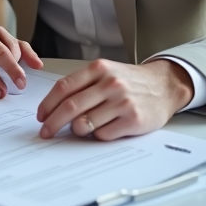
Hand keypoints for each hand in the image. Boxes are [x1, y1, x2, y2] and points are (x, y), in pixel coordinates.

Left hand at [36, 59, 193, 140]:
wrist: (164, 85)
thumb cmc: (130, 81)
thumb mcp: (106, 72)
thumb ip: (82, 85)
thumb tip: (54, 107)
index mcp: (99, 69)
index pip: (64, 87)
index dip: (48, 104)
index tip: (41, 116)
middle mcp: (110, 83)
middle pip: (70, 107)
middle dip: (53, 123)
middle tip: (46, 132)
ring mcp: (122, 102)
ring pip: (85, 123)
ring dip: (76, 131)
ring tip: (80, 129)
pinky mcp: (133, 120)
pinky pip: (103, 135)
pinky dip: (97, 136)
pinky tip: (103, 129)